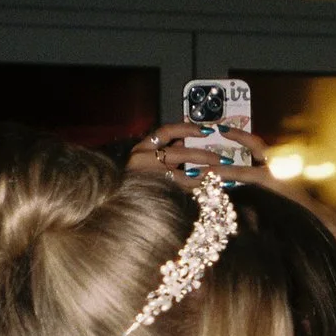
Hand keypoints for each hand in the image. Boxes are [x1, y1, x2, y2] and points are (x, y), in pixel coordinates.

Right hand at [126, 122, 269, 183]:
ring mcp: (147, 179)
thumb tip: (183, 140)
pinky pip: (180, 193)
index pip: (166, 132)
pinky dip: (196, 192)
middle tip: (223, 160)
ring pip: (183, 176)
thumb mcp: (144, 160)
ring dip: (205, 177)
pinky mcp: (153, 195)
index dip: (188, 128)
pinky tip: (211, 192)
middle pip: (179, 154)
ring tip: (223, 178)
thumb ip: (163, 149)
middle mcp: (142, 161)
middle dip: (204, 156)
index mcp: (141, 149)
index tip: (207, 130)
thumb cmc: (132, 182)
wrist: (112, 206)